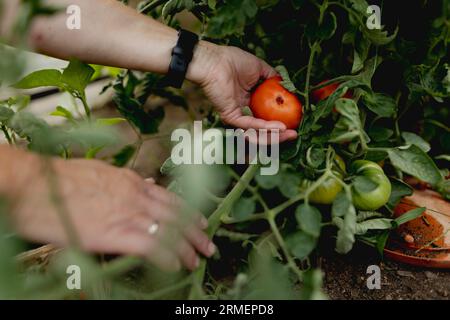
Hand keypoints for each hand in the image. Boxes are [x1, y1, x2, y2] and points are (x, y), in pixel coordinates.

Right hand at [9, 156, 214, 271]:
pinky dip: (166, 257)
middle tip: (209, 245)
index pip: (170, 198)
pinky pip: (150, 245)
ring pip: (169, 231)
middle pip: (176, 215)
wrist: (34, 182)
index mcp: (131, 181)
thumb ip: (124, 180)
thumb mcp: (99, 172)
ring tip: (197, 259)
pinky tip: (175, 265)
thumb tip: (143, 183)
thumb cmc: (60, 178)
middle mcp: (135, 195)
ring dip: (187, 247)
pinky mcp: (113, 232)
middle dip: (196, 232)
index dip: (188, 212)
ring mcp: (126, 213)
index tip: (200, 222)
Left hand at [188, 43, 297, 141]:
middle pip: (263, 130)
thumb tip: (287, 85)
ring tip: (289, 134)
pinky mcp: (231, 117)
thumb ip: (273, 77)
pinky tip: (278, 128)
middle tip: (295, 135)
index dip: (281, 122)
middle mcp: (244, 111)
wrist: (216, 61)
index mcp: (250, 102)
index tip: (296, 122)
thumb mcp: (260, 68)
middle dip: (280, 135)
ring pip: (257, 132)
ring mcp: (237, 116)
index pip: (267, 118)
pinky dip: (265, 127)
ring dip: (274, 136)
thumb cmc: (233, 61)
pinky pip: (250, 125)